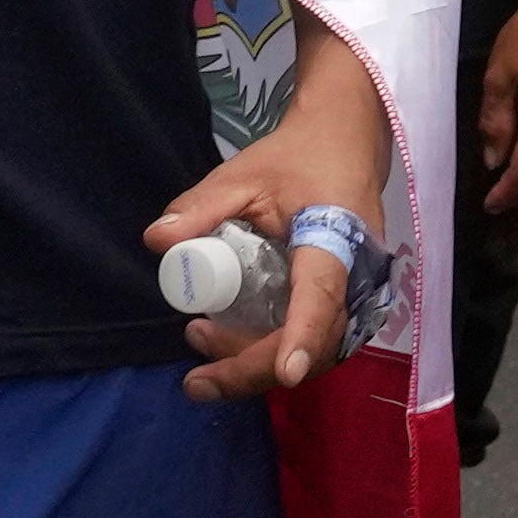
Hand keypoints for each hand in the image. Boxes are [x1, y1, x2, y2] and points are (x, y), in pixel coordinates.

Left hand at [155, 17, 397, 407]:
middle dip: (254, 367)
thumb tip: (156, 241)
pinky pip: (317, 340)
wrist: (345, 143)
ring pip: (317, 352)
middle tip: (196, 374)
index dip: (302, 336)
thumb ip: (200, 207)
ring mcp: (360, 294)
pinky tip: (232, 340)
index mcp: (335, 238)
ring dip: (260, 363)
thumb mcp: (242, 176)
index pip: (321, 296)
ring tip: (202, 340)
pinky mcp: (350, 303)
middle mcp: (358, 275)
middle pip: (316, 343)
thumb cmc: (295, 157)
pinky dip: (275, 350)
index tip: (285, 373)